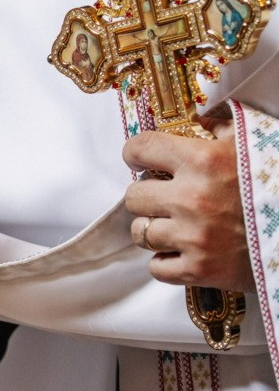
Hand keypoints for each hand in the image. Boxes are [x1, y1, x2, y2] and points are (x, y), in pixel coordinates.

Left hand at [122, 119, 252, 290]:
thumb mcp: (257, 143)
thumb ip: (224, 129)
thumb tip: (199, 120)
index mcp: (203, 160)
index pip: (140, 148)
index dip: (136, 153)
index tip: (139, 158)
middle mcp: (191, 198)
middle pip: (133, 196)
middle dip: (146, 195)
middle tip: (164, 197)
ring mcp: (193, 237)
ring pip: (140, 233)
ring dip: (154, 228)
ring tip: (175, 225)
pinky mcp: (200, 270)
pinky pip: (156, 267)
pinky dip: (166, 261)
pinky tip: (183, 251)